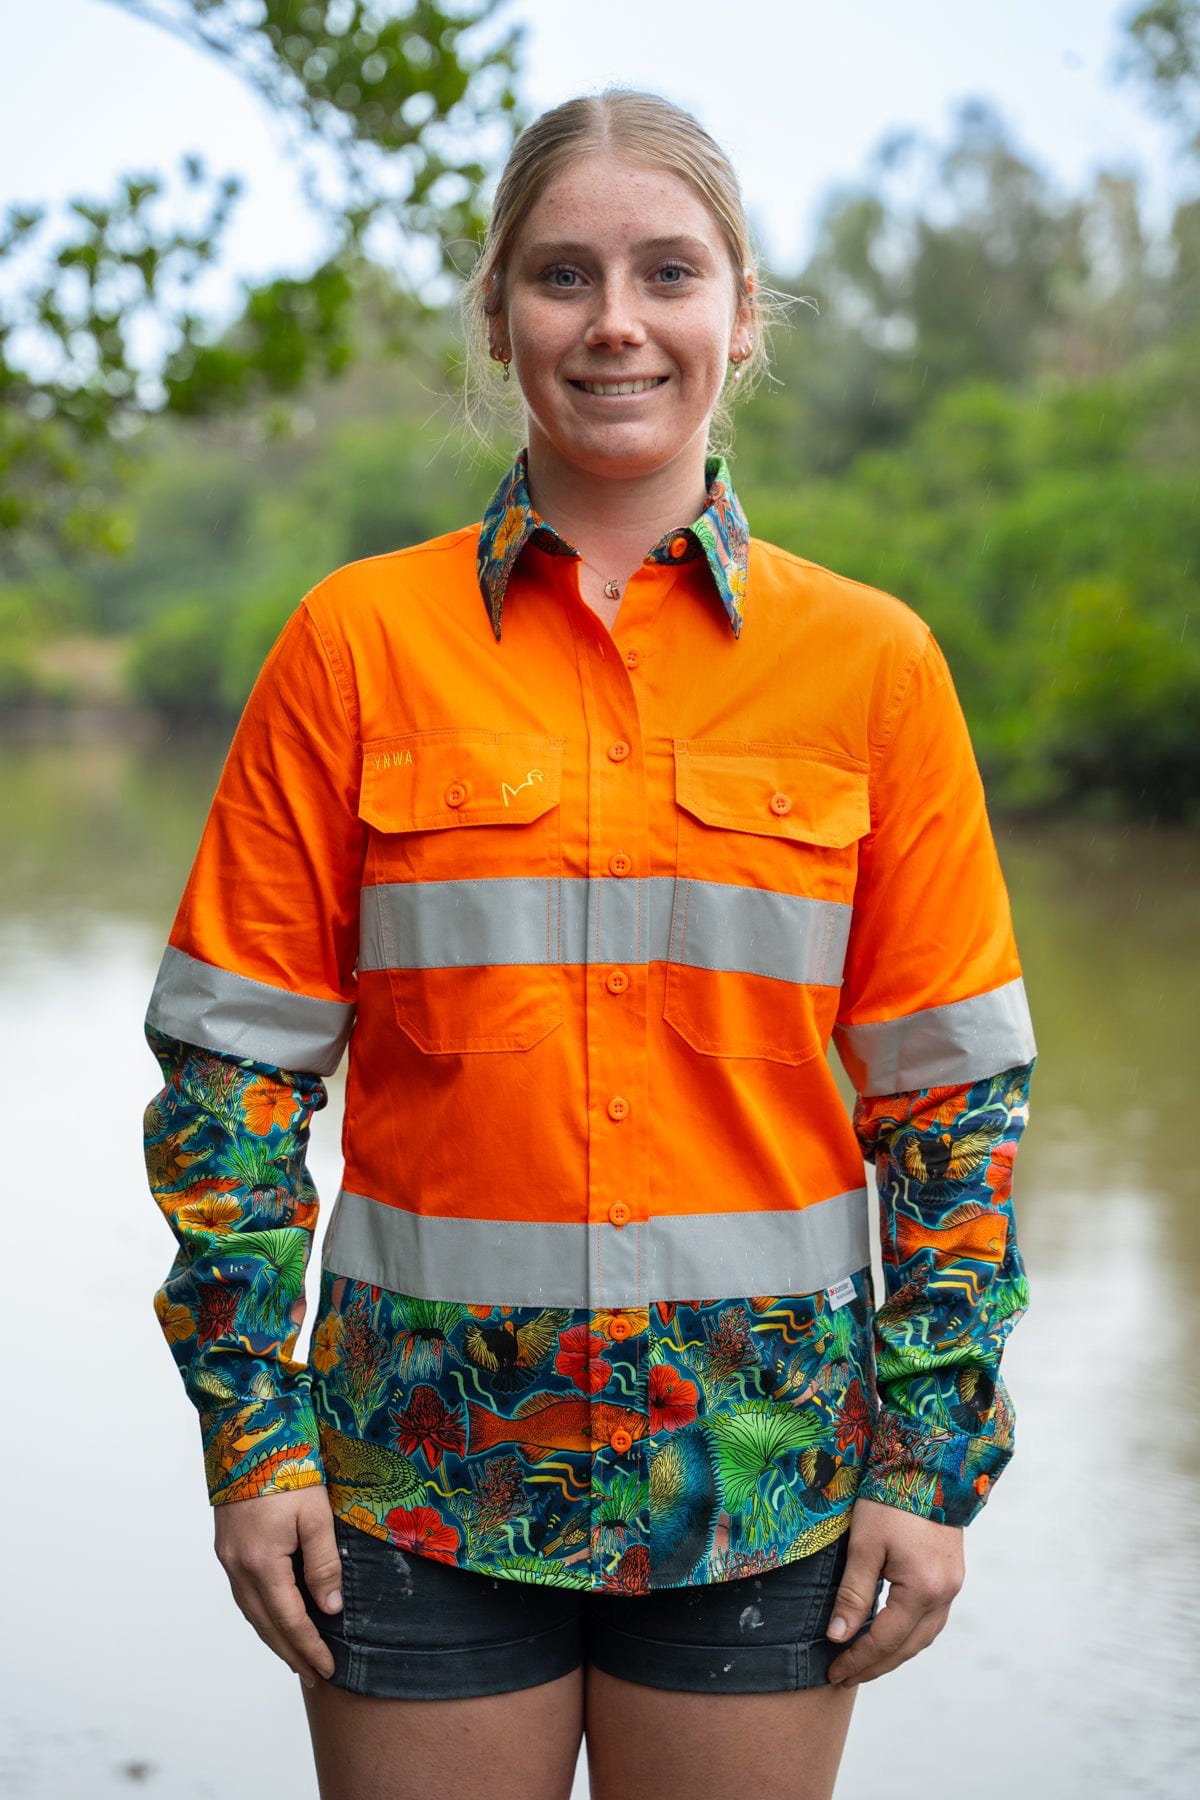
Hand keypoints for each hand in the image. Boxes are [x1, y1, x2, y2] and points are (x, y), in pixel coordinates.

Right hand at [214, 1484, 342, 1686]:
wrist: (249, 1434)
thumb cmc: (287, 1469)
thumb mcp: (315, 1515)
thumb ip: (323, 1563)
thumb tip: (329, 1609)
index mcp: (262, 1563)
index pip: (289, 1620)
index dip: (309, 1647)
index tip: (328, 1669)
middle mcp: (238, 1567)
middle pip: (265, 1625)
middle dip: (291, 1653)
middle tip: (314, 1676)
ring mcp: (228, 1558)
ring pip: (251, 1613)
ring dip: (273, 1638)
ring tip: (296, 1656)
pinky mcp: (226, 1547)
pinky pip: (244, 1595)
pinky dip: (260, 1615)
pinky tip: (273, 1619)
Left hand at [825, 1496, 963, 1685]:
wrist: (928, 1464)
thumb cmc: (889, 1500)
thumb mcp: (864, 1546)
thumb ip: (853, 1594)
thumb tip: (838, 1637)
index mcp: (922, 1589)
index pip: (885, 1640)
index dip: (857, 1659)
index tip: (833, 1672)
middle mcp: (944, 1595)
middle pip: (907, 1647)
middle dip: (875, 1665)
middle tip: (844, 1677)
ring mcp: (953, 1586)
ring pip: (923, 1637)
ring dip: (894, 1654)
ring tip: (864, 1663)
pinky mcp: (952, 1576)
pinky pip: (932, 1620)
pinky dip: (909, 1634)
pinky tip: (890, 1635)